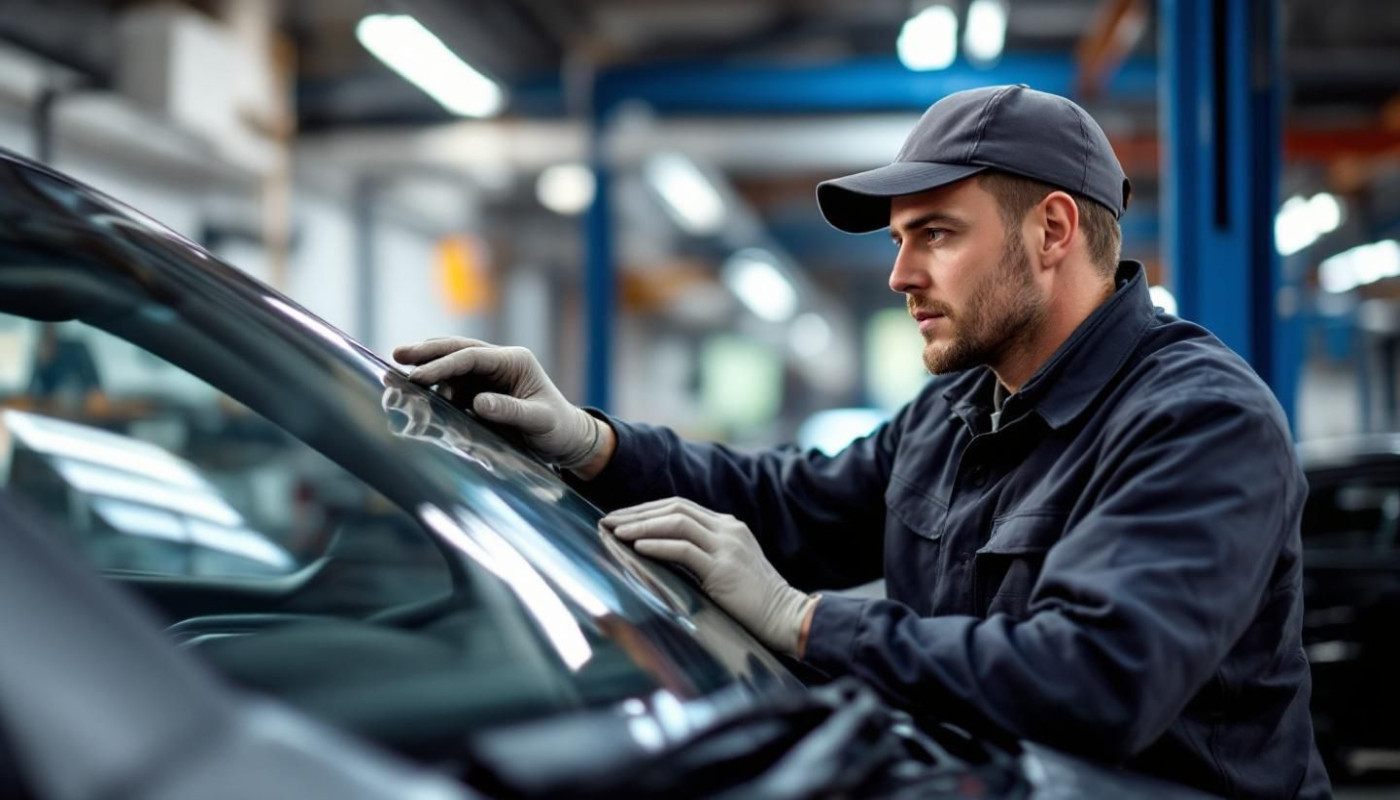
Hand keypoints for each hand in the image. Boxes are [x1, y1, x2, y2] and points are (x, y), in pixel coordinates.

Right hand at [392, 338, 607, 470]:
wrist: (565, 438)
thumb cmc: (557, 429)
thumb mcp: (539, 421)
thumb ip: (511, 411)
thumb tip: (477, 403)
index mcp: (515, 361)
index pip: (472, 356)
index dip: (443, 364)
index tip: (417, 376)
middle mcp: (500, 362)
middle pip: (457, 350)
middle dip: (426, 352)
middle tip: (397, 355)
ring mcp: (488, 376)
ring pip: (451, 365)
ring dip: (426, 368)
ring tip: (397, 376)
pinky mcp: (480, 390)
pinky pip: (453, 384)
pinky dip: (434, 388)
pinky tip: (415, 395)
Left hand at [603, 497, 816, 656]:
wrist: (785, 617)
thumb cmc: (753, 600)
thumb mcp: (728, 567)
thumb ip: (703, 554)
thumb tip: (660, 553)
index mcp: (728, 526)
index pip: (680, 506)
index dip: (647, 509)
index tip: (621, 518)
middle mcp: (728, 529)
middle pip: (674, 508)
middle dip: (637, 513)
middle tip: (608, 520)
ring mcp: (727, 546)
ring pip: (676, 523)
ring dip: (641, 526)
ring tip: (615, 532)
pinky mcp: (723, 568)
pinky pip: (684, 550)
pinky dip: (657, 546)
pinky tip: (637, 548)